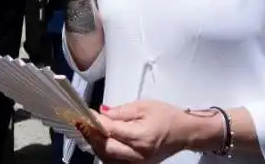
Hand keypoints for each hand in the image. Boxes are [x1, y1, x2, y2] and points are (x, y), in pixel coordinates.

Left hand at [80, 101, 194, 163]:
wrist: (183, 133)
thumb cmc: (166, 116)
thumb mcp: (145, 106)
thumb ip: (122, 111)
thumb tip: (101, 112)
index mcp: (141, 137)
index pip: (111, 130)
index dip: (95, 122)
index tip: (83, 113)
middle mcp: (137, 155)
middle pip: (106, 148)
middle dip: (91, 135)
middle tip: (81, 123)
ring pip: (107, 159)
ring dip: (96, 145)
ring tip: (88, 131)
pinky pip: (114, 163)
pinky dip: (104, 153)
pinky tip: (100, 142)